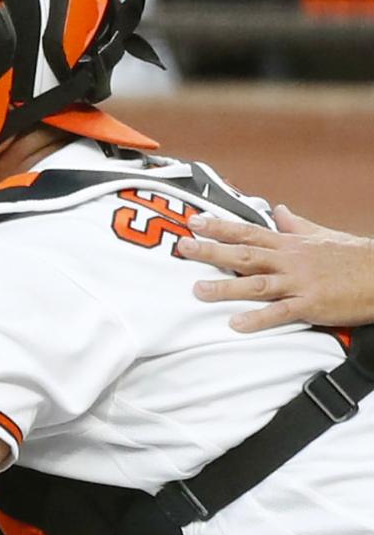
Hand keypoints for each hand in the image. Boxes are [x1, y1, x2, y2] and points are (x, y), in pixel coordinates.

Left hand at [182, 205, 373, 333]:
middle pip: (244, 255)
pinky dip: (258, 318)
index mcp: (290, 244)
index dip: (220, 228)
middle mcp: (289, 261)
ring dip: (225, 288)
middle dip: (211, 251)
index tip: (193, 221)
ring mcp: (299, 283)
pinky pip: (280, 312)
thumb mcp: (323, 235)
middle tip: (181, 248)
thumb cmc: (354, 257)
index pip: (248, 233)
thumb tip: (278, 210)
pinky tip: (236, 324)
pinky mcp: (311, 305)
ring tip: (197, 290)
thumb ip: (296, 225)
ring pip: (256, 284)